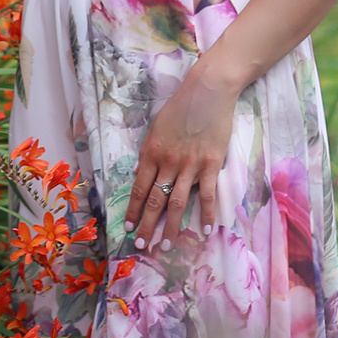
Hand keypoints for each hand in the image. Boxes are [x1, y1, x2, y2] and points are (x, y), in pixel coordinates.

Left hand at [123, 69, 237, 251]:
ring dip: (171, 227)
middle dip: (146, 226)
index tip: (127, 227)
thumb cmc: (180, 107)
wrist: (207, 91)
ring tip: (166, 245)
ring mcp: (189, 165)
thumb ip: (149, 152)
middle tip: (142, 246)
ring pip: (177, 203)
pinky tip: (205, 230)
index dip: (132, 210)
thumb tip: (141, 174)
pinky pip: (207, 195)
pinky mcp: (210, 165)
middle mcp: (167, 163)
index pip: (138, 189)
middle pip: (154, 201)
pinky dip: (205, 215)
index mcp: (151, 153)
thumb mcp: (156, 128)